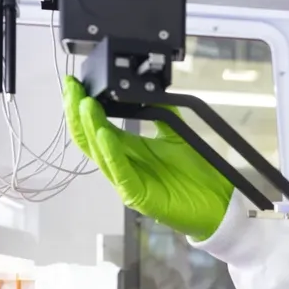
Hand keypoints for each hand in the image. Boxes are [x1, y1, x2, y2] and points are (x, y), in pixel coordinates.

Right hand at [62, 77, 233, 239]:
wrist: (217, 204)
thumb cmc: (196, 175)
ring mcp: (127, 182)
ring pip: (99, 154)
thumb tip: (150, 91)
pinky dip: (111, 153)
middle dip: (78, 114)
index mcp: (129, 151)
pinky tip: (104, 135)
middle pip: (90, 139)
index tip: (74, 84)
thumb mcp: (177, 138)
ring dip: (91, 128)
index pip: (98, 127)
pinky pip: (120, 172)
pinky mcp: (137, 196)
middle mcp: (123, 166)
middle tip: (71, 89)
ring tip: (85, 105)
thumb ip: (163, 116)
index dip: (84, 107)